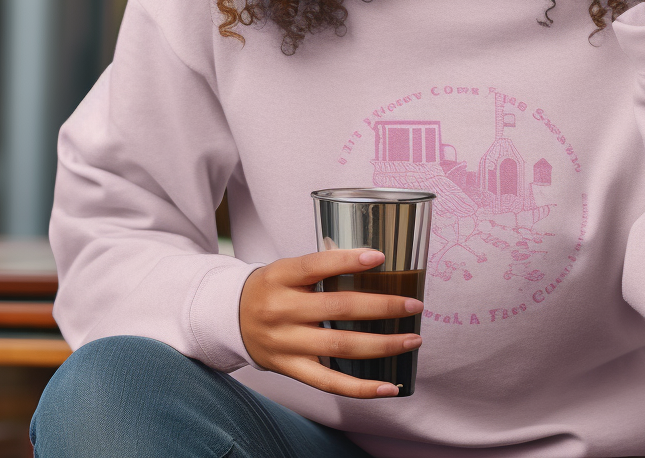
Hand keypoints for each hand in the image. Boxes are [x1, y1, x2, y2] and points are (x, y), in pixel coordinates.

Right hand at [238, 249, 422, 398]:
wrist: (231, 319)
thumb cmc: (271, 288)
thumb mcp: (286, 268)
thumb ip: (321, 266)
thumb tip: (371, 260)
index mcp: (281, 276)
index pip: (317, 265)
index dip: (348, 261)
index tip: (380, 257)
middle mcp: (282, 309)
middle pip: (338, 309)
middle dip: (382, 307)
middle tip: (414, 305)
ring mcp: (286, 343)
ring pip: (340, 347)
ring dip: (382, 345)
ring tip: (411, 339)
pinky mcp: (290, 369)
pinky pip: (329, 382)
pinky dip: (362, 388)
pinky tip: (388, 385)